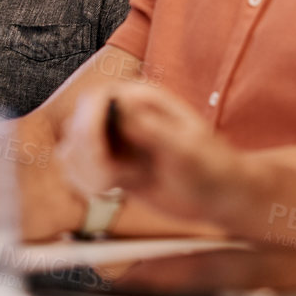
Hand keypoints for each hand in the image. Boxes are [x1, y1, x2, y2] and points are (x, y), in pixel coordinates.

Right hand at [55, 81, 235, 223]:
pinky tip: (109, 191)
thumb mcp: (187, 149)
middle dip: (87, 154)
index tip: (100, 157)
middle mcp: (124, 115)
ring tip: (112, 185)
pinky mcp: (112, 165)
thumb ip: (154, 129)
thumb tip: (123, 107)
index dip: (89, 125)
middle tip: (111, 180)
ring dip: (84, 171)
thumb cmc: (213, 168)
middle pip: (78, 123)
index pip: (97, 100)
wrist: (222, 196)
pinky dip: (84, 182)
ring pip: (73, 148)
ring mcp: (116, 140)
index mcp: (142, 99)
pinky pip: (78, 170)